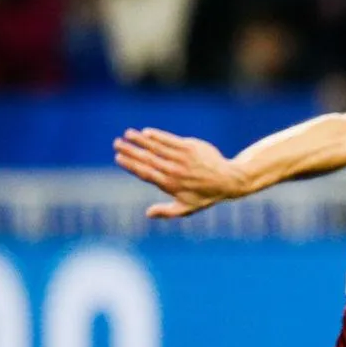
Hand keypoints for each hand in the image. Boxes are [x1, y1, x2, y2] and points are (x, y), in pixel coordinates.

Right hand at [114, 128, 244, 218]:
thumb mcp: (187, 208)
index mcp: (170, 185)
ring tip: (127, 133)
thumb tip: (147, 214)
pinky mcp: (190, 147)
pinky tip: (147, 132)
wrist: (228, 180)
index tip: (118, 158)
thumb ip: (166, 212)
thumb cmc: (206, 195)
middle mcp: (174, 170)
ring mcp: (182, 158)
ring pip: (157, 147)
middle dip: (130, 150)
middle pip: (147, 158)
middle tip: (116, 143)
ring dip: (140, 140)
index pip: (145, 173)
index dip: (130, 165)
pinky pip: (170, 140)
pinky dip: (158, 135)